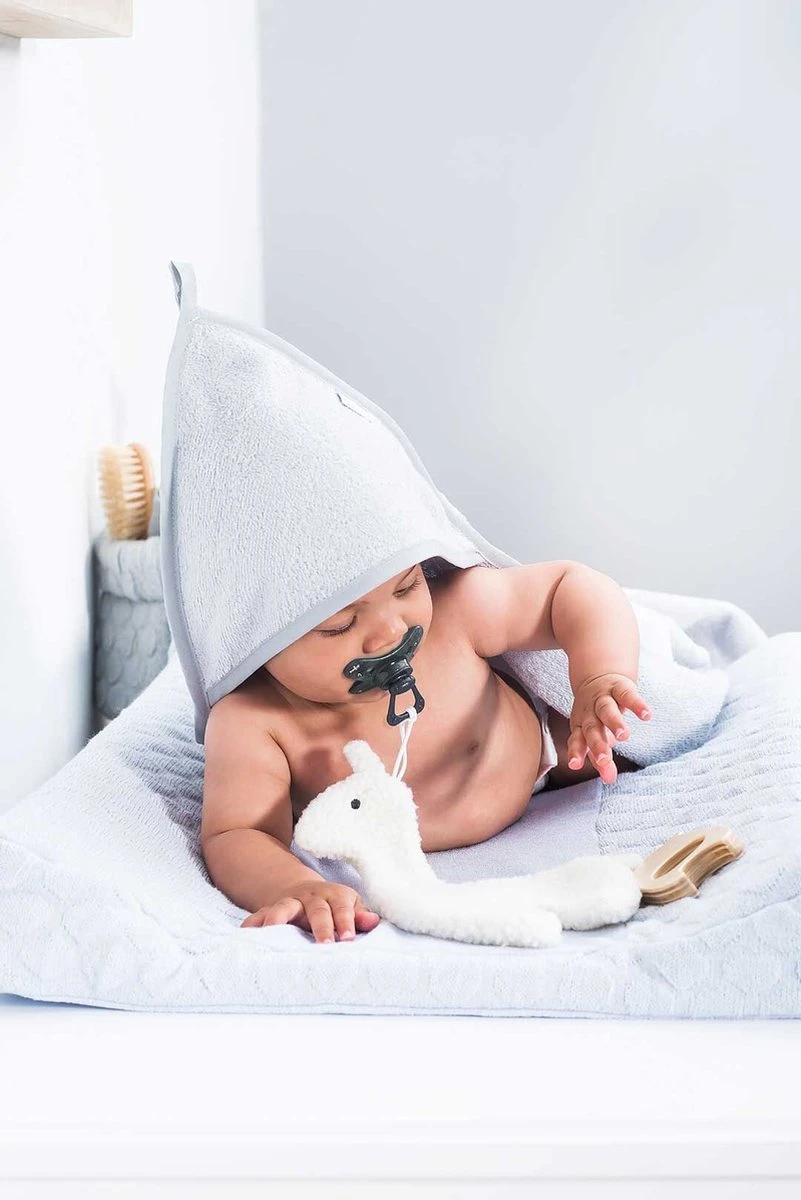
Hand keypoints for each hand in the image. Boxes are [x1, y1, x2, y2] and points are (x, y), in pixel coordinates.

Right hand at [240, 880, 380, 942]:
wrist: (305, 891)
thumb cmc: (334, 905)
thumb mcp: (349, 905)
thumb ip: (360, 915)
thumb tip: (373, 921)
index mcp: (334, 896)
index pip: (342, 907)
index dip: (346, 922)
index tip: (349, 939)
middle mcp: (311, 897)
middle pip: (317, 909)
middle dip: (321, 926)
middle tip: (326, 945)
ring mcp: (289, 903)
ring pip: (283, 908)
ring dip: (279, 919)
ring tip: (274, 932)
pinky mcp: (271, 911)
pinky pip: (258, 917)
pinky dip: (251, 925)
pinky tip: (245, 935)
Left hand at [567, 672, 650, 784]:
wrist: (597, 677)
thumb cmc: (596, 716)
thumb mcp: (596, 736)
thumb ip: (602, 759)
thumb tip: (609, 780)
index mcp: (581, 725)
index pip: (577, 740)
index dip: (576, 752)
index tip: (575, 766)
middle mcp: (590, 712)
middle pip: (592, 728)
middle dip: (597, 744)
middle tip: (604, 759)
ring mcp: (604, 699)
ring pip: (607, 710)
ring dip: (614, 723)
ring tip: (624, 736)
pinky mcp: (619, 687)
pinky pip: (628, 695)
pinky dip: (637, 705)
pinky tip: (646, 715)